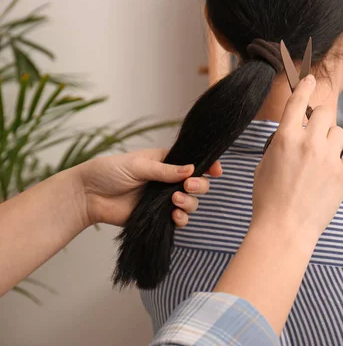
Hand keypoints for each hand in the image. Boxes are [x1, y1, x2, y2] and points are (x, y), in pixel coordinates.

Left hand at [76, 149, 221, 227]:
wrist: (88, 196)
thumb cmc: (108, 172)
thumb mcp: (137, 165)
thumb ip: (165, 170)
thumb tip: (191, 169)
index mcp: (166, 162)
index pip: (193, 162)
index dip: (208, 166)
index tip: (216, 170)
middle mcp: (168, 180)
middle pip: (198, 183)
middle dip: (200, 185)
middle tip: (188, 186)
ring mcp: (164, 199)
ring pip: (191, 202)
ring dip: (190, 202)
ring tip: (176, 200)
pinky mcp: (157, 217)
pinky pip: (178, 219)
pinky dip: (181, 219)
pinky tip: (175, 216)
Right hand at [252, 75, 342, 245]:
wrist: (283, 228)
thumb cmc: (268, 199)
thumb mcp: (265, 164)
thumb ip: (280, 143)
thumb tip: (294, 133)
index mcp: (285, 138)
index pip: (298, 101)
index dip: (306, 86)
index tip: (310, 80)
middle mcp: (309, 143)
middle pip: (324, 112)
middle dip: (320, 120)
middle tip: (316, 134)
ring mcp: (328, 158)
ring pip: (340, 132)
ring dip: (333, 140)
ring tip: (325, 157)